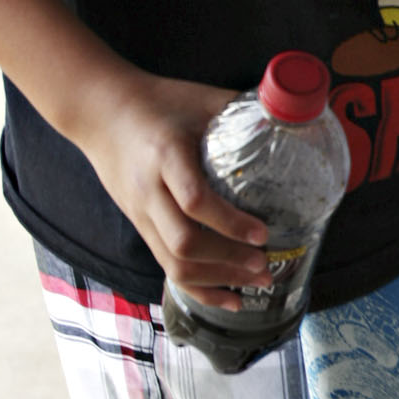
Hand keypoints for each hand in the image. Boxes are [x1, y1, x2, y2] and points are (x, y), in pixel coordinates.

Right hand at [70, 68, 268, 307]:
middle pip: (184, 242)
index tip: (263, 233)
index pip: (194, 200)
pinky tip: (229, 299)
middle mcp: (149, 191)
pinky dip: (199, 288)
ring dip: (219, 279)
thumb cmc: (158, 102)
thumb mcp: (200, 98)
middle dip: (229, 260)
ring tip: (258, 281)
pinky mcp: (140, 227)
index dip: (230, 223)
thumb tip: (297, 118)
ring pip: (174, 262)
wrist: (101, 112)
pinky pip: (166, 266)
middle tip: (266, 264)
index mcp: (165, 155)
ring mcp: (141, 214)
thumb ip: (243, 110)